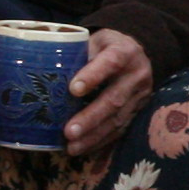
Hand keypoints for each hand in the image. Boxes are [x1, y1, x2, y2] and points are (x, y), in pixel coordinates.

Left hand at [62, 29, 156, 157]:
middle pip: (114, 98)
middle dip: (91, 117)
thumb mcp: (96, 40)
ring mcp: (140, 96)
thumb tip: (48, 72)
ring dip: (94, 135)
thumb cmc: (108, 46)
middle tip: (69, 131)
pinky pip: (120, 129)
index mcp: (125, 52)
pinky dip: (101, 141)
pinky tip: (83, 149)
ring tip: (72, 146)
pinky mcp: (138, 111)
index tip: (73, 90)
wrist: (140, 54)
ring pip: (118, 118)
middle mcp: (136, 75)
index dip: (93, 76)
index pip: (111, 62)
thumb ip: (79, 53)